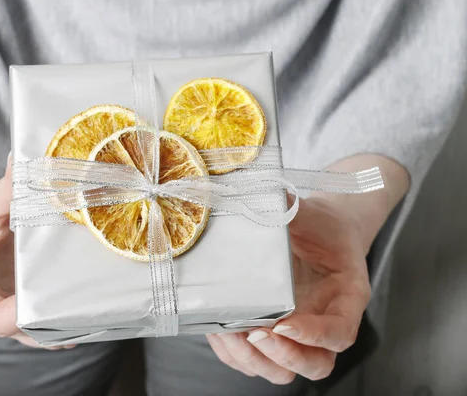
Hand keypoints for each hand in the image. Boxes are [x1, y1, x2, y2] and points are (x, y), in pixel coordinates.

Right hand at [0, 156, 71, 348]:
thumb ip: (8, 189)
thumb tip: (34, 166)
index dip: (23, 316)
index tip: (54, 302)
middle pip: (16, 330)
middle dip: (49, 325)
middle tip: (84, 313)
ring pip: (30, 333)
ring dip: (58, 327)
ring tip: (91, 317)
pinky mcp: (15, 308)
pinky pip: (37, 324)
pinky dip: (58, 321)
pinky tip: (86, 316)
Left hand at [207, 196, 370, 382]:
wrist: (318, 230)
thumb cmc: (321, 224)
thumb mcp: (311, 213)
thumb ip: (290, 207)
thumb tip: (263, 194)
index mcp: (346, 297)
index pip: (340, 333)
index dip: (314, 336)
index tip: (284, 325)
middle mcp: (325, 322)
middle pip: (315, 365)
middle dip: (282, 357)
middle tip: (254, 333)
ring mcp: (300, 333)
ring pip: (283, 370)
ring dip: (254, 360)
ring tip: (229, 333)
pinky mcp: (275, 333)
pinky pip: (256, 359)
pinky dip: (236, 353)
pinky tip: (219, 331)